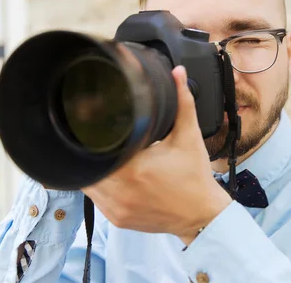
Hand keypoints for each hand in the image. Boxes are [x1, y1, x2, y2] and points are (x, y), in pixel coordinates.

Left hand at [81, 65, 231, 244]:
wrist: (202, 215)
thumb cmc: (195, 177)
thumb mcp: (189, 136)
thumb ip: (182, 103)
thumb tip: (177, 73)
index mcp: (135, 168)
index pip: (98, 147)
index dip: (92, 135)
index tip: (94, 124)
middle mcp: (121, 191)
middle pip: (89, 165)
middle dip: (92, 151)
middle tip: (100, 138)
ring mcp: (117, 208)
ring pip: (88, 184)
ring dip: (92, 169)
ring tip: (102, 155)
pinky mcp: (118, 219)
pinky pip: (97, 201)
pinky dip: (99, 187)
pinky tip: (109, 175)